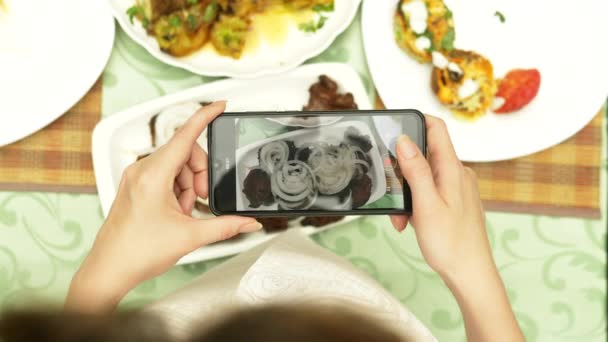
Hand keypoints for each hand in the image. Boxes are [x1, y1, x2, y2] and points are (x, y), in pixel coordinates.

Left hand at [66, 102, 260, 312]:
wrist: (110, 269)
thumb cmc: (137, 252)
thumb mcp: (190, 237)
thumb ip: (226, 226)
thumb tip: (248, 221)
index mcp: (152, 175)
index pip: (185, 136)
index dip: (205, 117)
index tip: (220, 105)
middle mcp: (141, 170)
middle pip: (185, 152)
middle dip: (199, 173)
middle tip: (200, 199)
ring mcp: (136, 177)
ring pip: (176, 165)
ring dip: (188, 184)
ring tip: (183, 212)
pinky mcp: (135, 185)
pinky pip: (164, 175)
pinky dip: (177, 189)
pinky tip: (175, 211)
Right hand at [390, 115, 523, 341]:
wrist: (470, 274)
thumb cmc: (451, 244)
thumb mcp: (426, 205)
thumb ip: (416, 171)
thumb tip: (404, 140)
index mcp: (453, 169)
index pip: (436, 128)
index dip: (414, 121)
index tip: (392, 127)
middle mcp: (457, 174)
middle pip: (424, 154)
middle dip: (402, 171)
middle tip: (391, 191)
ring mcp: (456, 188)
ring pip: (423, 176)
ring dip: (406, 192)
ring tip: (401, 217)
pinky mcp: (453, 201)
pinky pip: (429, 192)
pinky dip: (415, 203)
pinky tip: (410, 221)